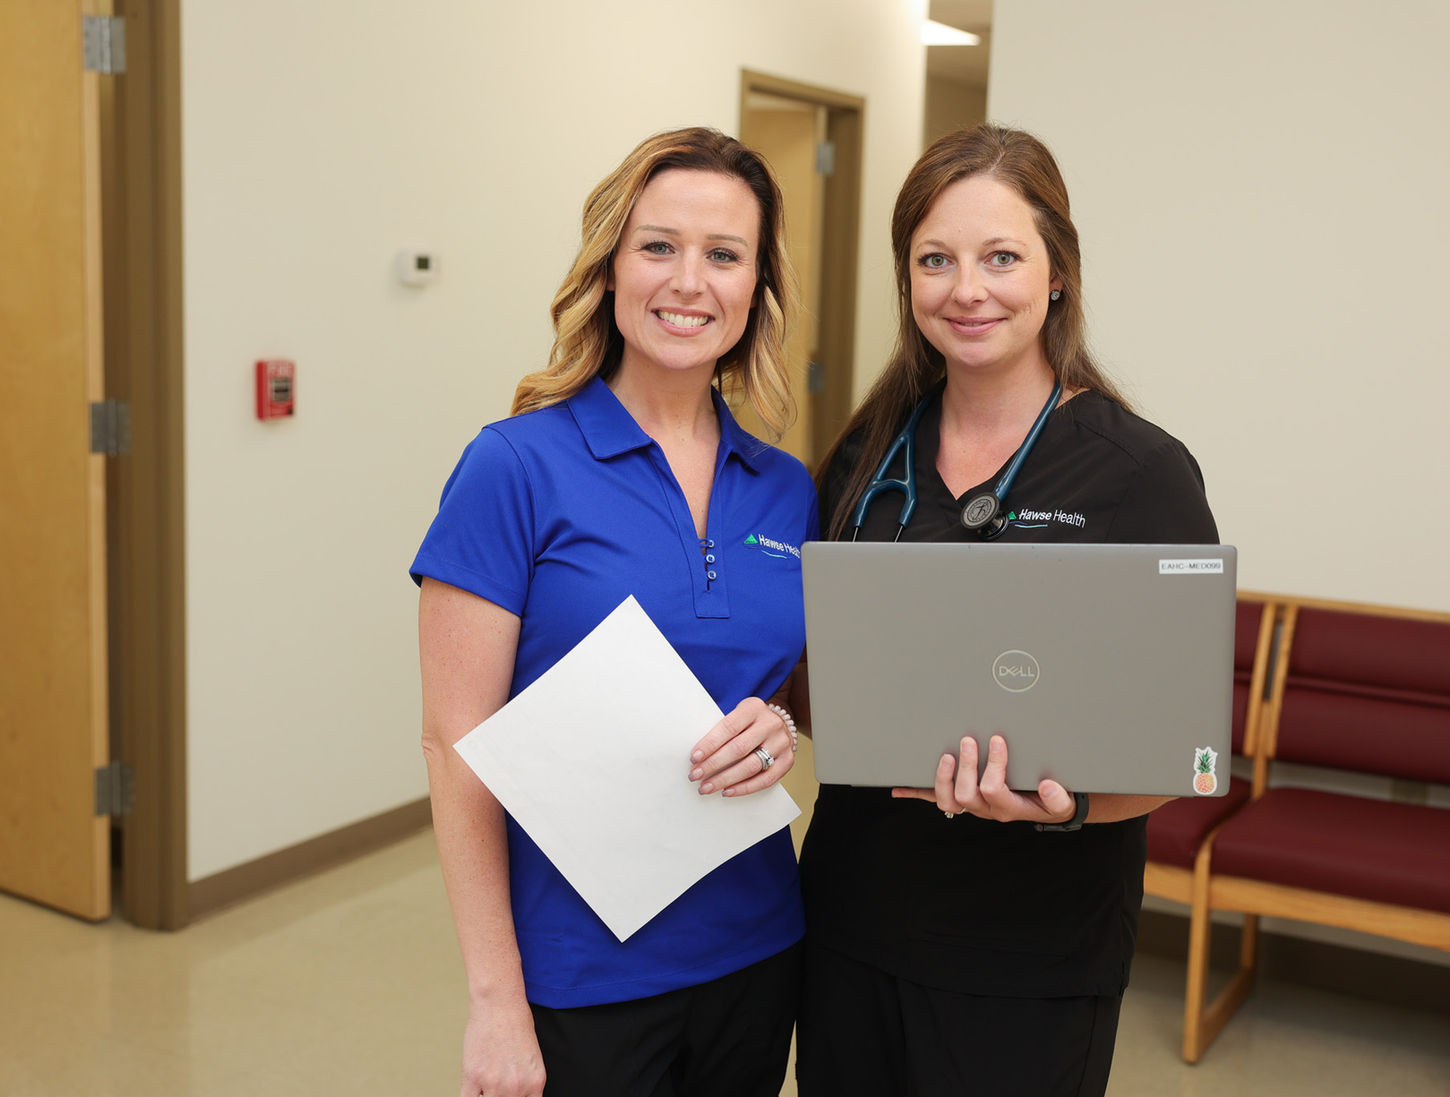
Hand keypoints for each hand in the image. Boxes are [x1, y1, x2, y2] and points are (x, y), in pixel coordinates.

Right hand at [458, 999, 545, 1096]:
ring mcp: (493, 1084)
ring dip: (487, 1094)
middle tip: (498, 1083)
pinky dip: (471, 1095)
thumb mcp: (531, 1059)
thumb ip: (525, 1083)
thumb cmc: (517, 1023)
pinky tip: (474, 1087)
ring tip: (487, 1082)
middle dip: (502, 1096)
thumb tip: (516, 1095)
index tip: (510, 1095)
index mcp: (535, 1082)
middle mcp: (516, 1087)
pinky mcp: (472, 1077)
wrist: (500, 1003)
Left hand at [688, 697, 794, 796]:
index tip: (694, 758)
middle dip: (713, 765)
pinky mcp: (788, 760)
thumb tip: (698, 755)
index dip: (710, 744)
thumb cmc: (750, 722)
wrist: (780, 723)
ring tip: (707, 787)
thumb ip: (722, 730)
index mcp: (754, 708)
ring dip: (725, 779)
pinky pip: (766, 780)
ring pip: (751, 766)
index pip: (729, 727)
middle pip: (738, 748)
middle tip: (695, 776)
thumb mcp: (738, 715)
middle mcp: (770, 724)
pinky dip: (744, 788)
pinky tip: (727, 791)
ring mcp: (781, 742)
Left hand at [891, 734, 1076, 823]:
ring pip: (947, 801)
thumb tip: (1048, 786)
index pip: (993, 789)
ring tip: (947, 755)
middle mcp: (986, 809)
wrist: (1045, 807)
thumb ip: (1057, 797)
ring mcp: (972, 805)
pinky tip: (899, 787)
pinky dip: (917, 792)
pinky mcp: (962, 798)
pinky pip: (936, 798)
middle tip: (969, 741)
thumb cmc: (1051, 799)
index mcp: (1008, 807)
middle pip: (965, 795)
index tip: (998, 740)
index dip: (993, 766)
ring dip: (942, 777)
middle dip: (966, 767)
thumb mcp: (1061, 801)